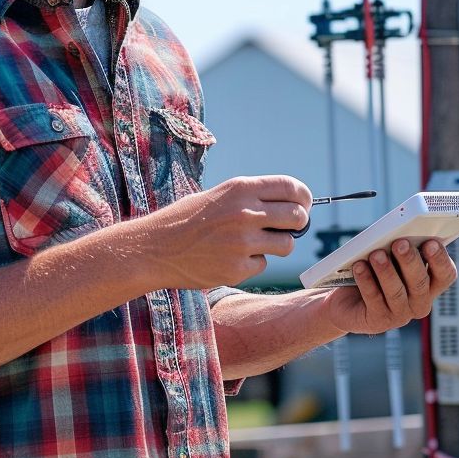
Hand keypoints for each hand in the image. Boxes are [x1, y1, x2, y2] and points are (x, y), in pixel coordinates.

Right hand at [135, 175, 311, 289]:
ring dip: (278, 245)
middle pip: (297, 217)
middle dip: (298, 223)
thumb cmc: (188, 219)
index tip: (303, 205)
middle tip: (288, 227)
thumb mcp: (220, 195)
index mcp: (241, 189)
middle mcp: (245, 213)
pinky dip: (253, 263)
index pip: (292, 188)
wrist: (155, 248)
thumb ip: (253, 198)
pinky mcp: (238, 268)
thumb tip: (291, 205)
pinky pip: (263, 265)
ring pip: (287, 245)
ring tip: (256, 244)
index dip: (303, 198)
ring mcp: (242, 243)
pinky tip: (231, 258)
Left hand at [319, 239, 456, 334]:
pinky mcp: (378, 321)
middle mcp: (419, 303)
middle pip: (420, 283)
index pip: (446, 275)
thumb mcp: (391, 259)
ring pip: (396, 292)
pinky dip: (366, 281)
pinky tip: (359, 266)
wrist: (348, 302)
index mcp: (430, 285)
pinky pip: (374, 299)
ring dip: (386, 271)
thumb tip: (400, 234)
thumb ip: (400, 250)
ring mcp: (400, 315)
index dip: (440, 260)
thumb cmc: (375, 273)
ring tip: (376, 254)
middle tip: (400, 243)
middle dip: (410, 261)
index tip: (430, 242)